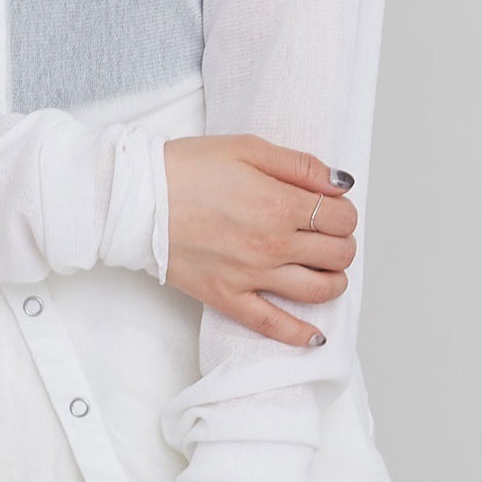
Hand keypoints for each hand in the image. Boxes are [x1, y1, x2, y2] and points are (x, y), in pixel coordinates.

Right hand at [161, 135, 356, 346]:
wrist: (136, 197)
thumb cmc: (186, 168)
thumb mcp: (246, 147)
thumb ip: (299, 165)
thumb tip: (340, 184)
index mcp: (279, 204)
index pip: (341, 218)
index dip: (344, 211)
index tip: (331, 207)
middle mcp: (272, 245)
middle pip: (337, 255)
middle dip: (342, 242)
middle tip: (328, 234)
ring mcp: (251, 276)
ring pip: (318, 291)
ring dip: (334, 281)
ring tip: (325, 270)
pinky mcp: (228, 298)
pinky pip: (273, 326)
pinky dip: (301, 335)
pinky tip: (315, 334)